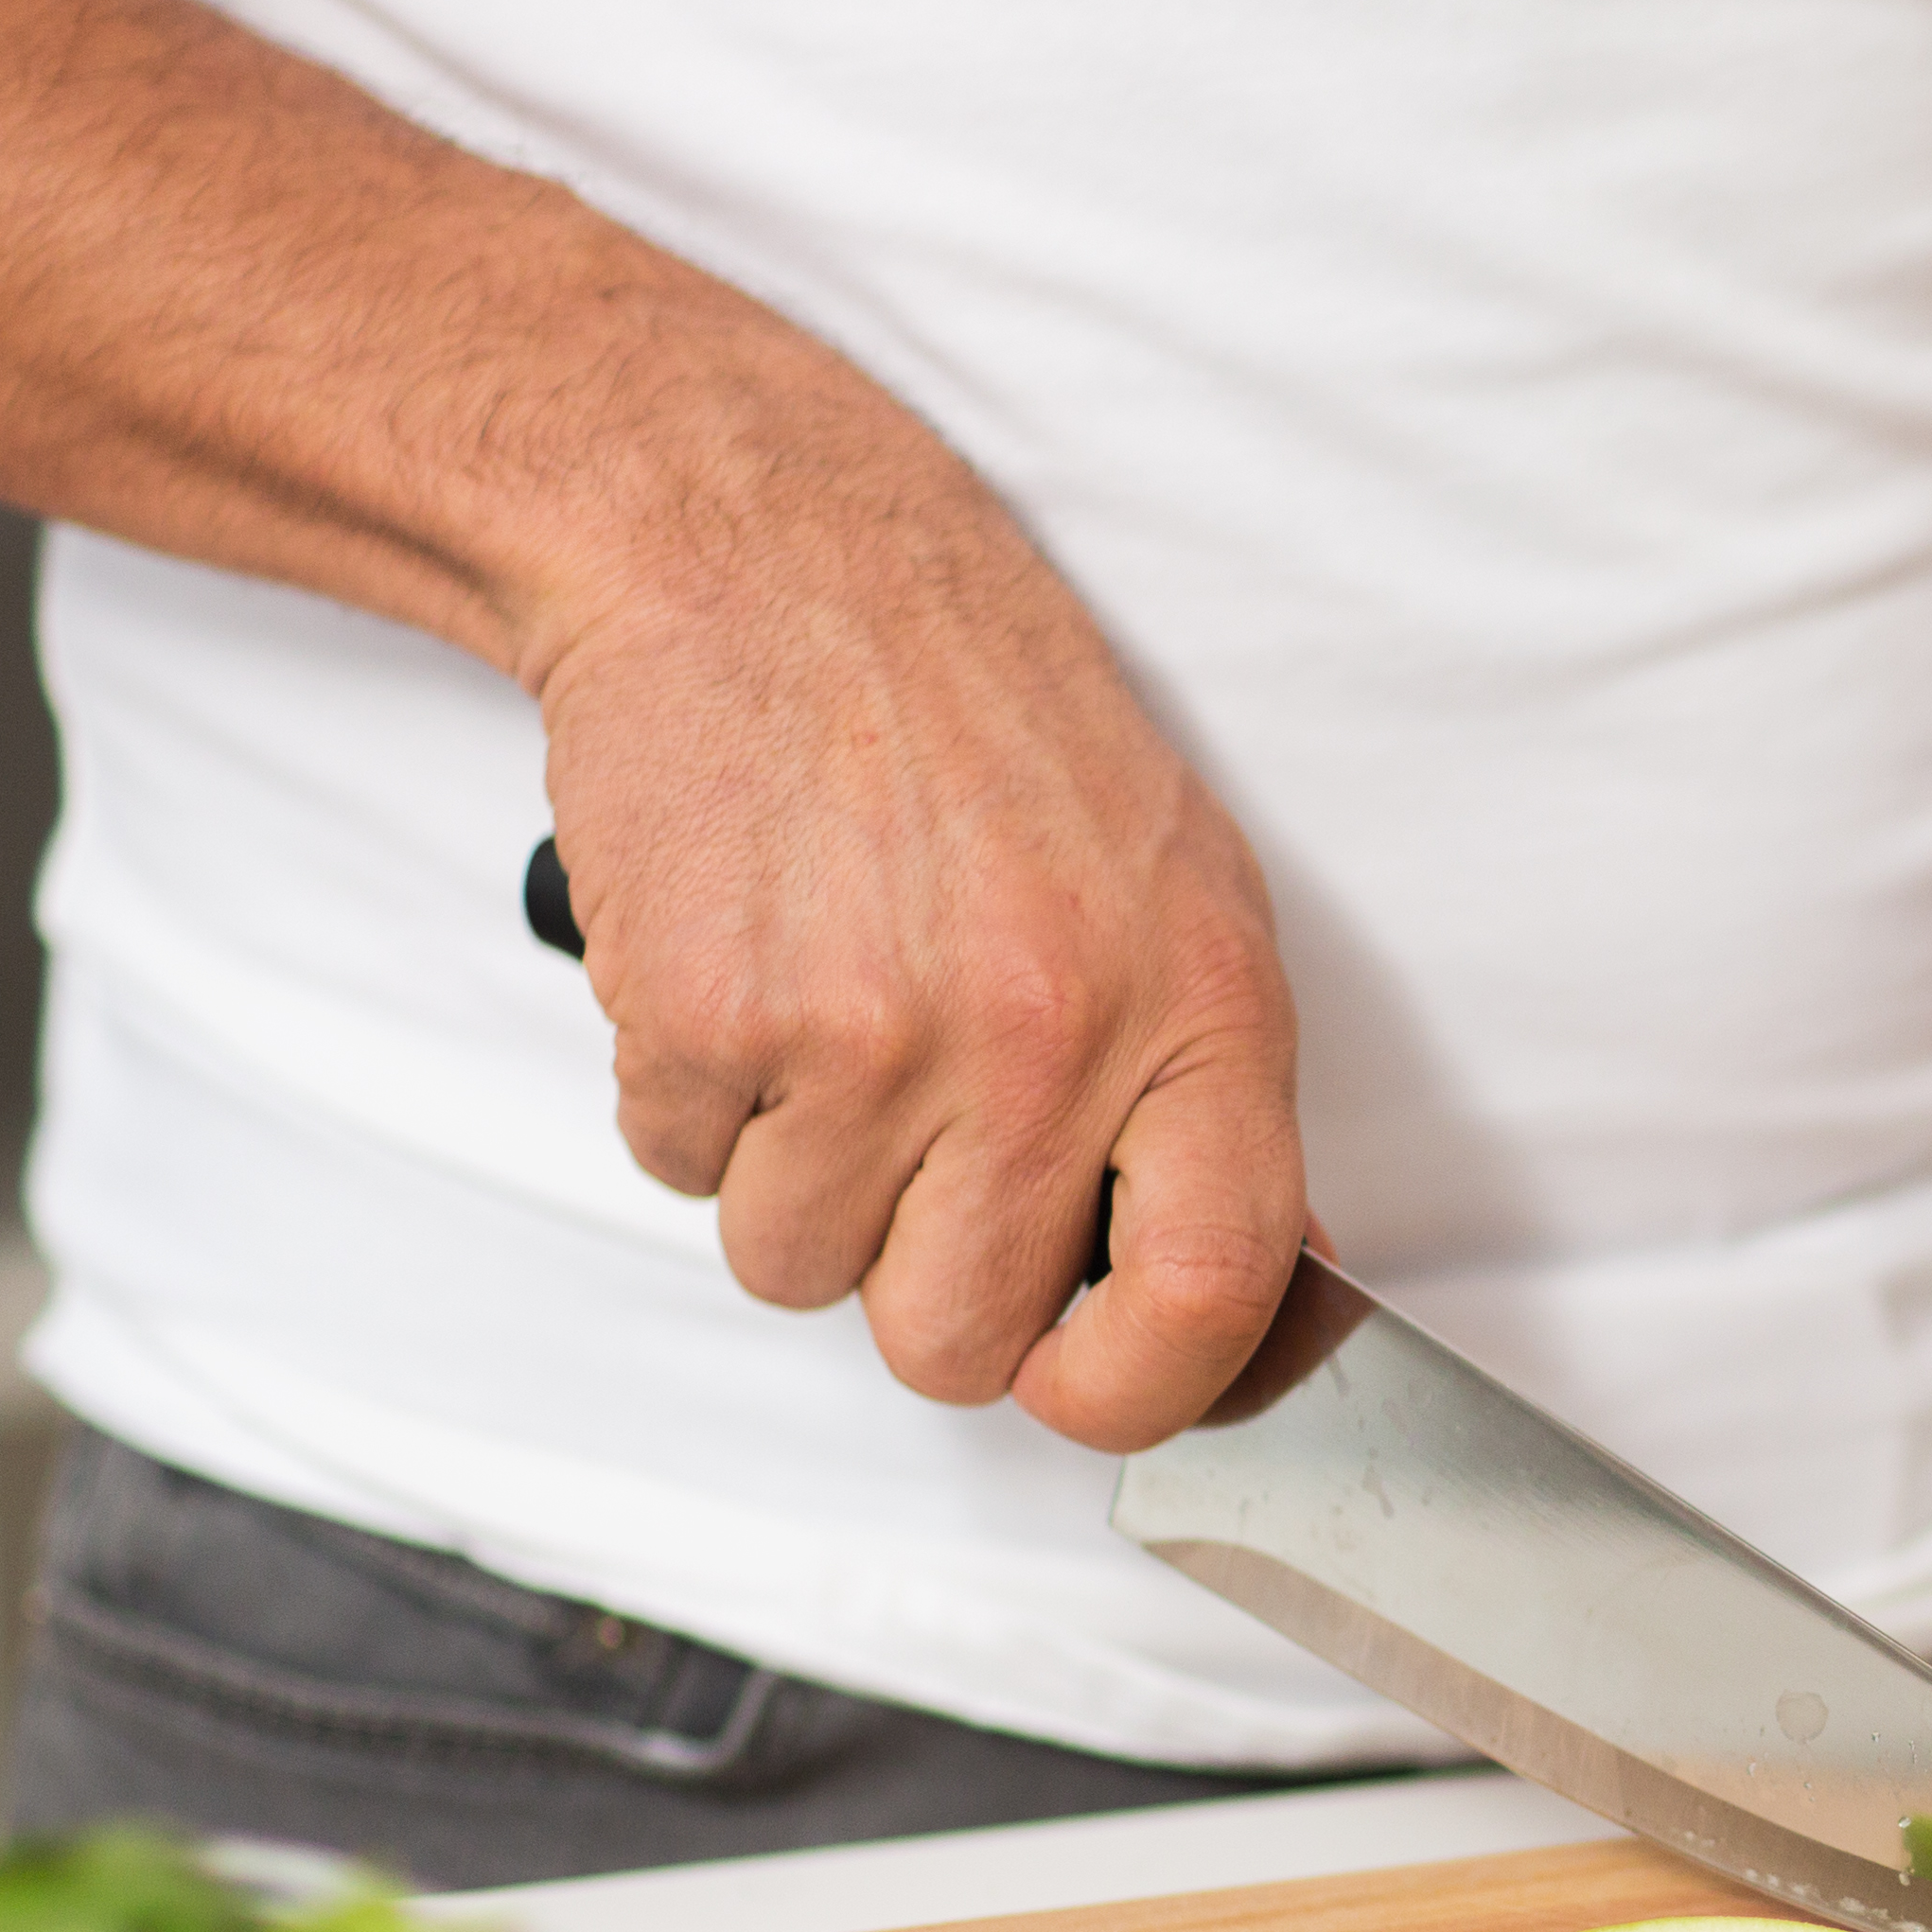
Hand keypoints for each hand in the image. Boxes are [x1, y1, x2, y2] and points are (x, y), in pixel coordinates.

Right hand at [529, 438, 1305, 1451]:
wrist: (762, 545)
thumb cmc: (974, 713)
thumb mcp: (1175, 886)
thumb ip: (1207, 1098)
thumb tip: (1254, 1293)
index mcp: (1198, 1007)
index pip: (1210, 1298)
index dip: (1132, 1386)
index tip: (1080, 1376)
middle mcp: (1048, 1035)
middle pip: (955, 1342)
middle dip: (911, 1280)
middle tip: (907, 1144)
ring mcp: (870, 1035)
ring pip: (797, 1268)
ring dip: (788, 1174)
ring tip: (823, 1008)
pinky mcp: (705, 1017)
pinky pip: (677, 1169)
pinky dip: (688, 1094)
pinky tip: (742, 960)